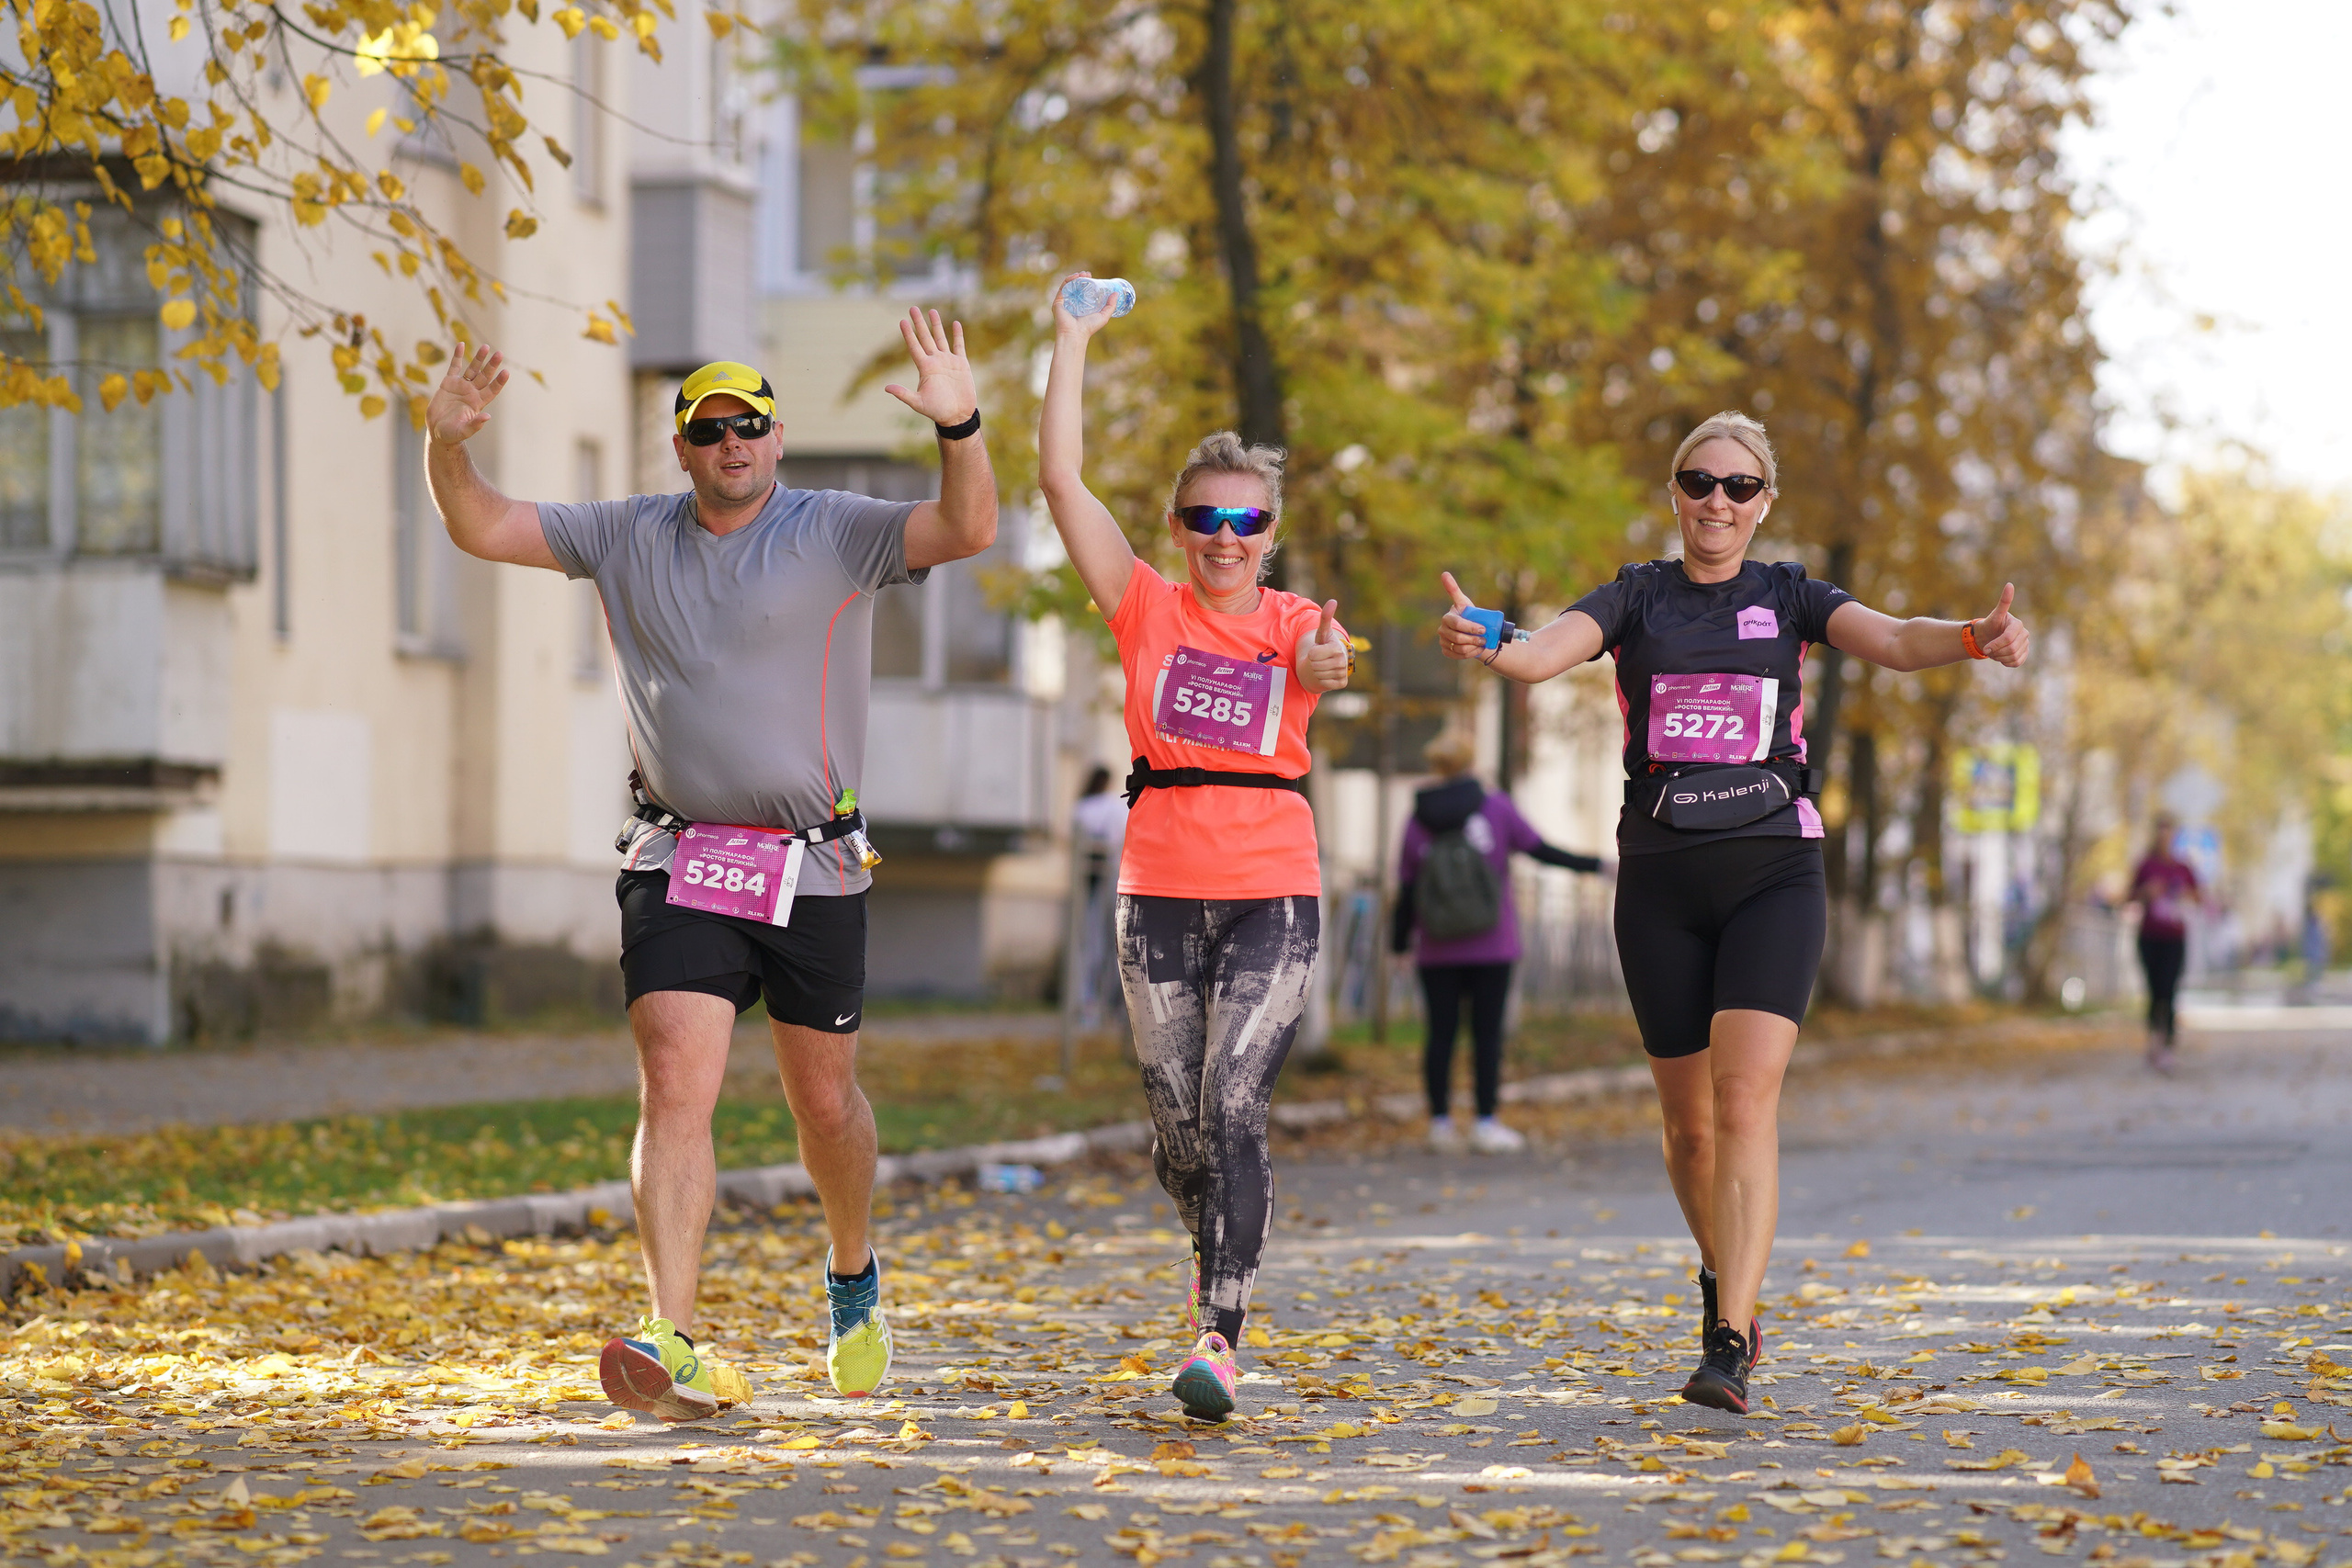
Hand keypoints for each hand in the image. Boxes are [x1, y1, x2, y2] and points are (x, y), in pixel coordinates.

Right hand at [425, 342, 507, 444]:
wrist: (437, 431)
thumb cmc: (452, 434)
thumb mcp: (463, 431)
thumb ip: (475, 425)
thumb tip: (487, 417)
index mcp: (478, 403)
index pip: (492, 390)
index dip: (499, 382)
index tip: (506, 372)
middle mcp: (472, 392)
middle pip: (484, 376)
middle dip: (492, 365)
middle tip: (500, 354)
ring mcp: (461, 386)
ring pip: (472, 369)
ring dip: (479, 358)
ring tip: (486, 347)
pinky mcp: (448, 383)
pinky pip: (454, 367)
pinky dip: (457, 356)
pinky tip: (461, 344)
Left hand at [884, 307, 979, 425]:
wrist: (958, 416)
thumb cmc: (938, 411)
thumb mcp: (918, 403)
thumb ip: (903, 394)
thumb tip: (886, 388)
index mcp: (925, 368)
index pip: (914, 346)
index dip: (908, 334)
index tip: (902, 321)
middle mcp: (935, 361)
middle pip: (925, 338)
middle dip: (919, 323)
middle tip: (912, 308)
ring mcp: (948, 361)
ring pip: (941, 338)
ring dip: (936, 325)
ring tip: (931, 311)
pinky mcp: (961, 364)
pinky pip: (959, 346)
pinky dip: (957, 335)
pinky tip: (955, 323)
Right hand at [1051, 271, 1116, 341]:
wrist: (1075, 334)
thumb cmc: (1089, 327)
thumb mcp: (1104, 316)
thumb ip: (1111, 305)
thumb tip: (1116, 293)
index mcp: (1081, 306)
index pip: (1083, 291)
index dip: (1087, 283)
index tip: (1092, 277)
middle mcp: (1072, 303)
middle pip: (1076, 287)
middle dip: (1081, 278)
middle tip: (1088, 274)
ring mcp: (1064, 302)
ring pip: (1069, 286)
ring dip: (1075, 277)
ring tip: (1082, 273)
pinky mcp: (1058, 302)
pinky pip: (1063, 288)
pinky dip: (1068, 280)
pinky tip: (1075, 276)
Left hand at [1298, 599, 1351, 690]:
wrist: (1331, 662)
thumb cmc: (1325, 645)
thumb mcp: (1322, 632)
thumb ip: (1325, 618)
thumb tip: (1333, 601)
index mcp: (1337, 648)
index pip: (1312, 654)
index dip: (1312, 652)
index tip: (1318, 650)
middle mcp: (1343, 661)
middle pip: (1314, 665)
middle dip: (1314, 662)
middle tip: (1320, 658)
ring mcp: (1343, 673)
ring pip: (1318, 675)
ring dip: (1317, 671)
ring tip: (1323, 665)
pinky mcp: (1342, 684)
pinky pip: (1323, 684)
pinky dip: (1322, 680)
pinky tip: (1327, 674)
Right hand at [1437, 571, 1487, 660]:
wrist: (1471, 631)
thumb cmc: (1468, 615)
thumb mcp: (1464, 602)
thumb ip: (1454, 589)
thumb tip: (1444, 573)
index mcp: (1447, 618)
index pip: (1457, 624)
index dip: (1470, 627)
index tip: (1483, 628)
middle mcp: (1442, 630)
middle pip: (1458, 638)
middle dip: (1473, 639)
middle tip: (1485, 639)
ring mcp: (1443, 642)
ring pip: (1459, 648)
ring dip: (1473, 647)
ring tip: (1482, 644)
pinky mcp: (1446, 651)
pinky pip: (1458, 655)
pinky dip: (1469, 654)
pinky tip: (1476, 649)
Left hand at [1970, 582, 2028, 666]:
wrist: (1987, 637)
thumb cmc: (1990, 625)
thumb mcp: (1994, 615)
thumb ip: (2003, 602)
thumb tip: (2009, 584)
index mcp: (2018, 624)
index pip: (2008, 638)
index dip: (1996, 644)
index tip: (1986, 648)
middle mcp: (2025, 634)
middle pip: (2011, 649)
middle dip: (1996, 651)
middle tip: (1988, 648)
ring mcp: (2025, 644)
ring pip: (2013, 657)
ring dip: (2000, 657)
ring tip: (1994, 651)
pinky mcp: (2024, 654)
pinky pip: (2017, 663)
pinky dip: (2006, 662)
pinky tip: (2001, 656)